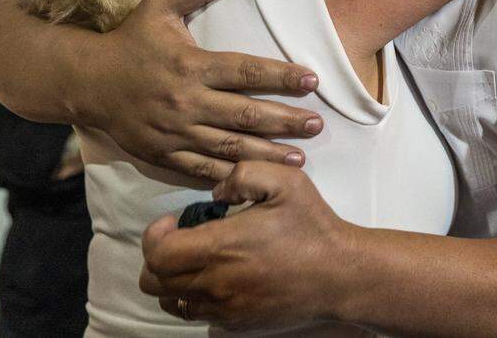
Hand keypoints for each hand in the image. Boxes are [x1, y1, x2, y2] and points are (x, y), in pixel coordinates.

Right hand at [84, 0, 324, 180]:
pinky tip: (256, 179)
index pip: (246, 71)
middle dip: (286, 121)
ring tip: (300, 159)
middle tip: (318, 124)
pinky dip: (231, 177)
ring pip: (229, 147)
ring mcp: (176, 131)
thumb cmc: (129, 40)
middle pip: (246, 114)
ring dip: (267, 154)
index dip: (281, 76)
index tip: (312, 80)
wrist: (86, 81)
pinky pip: (202, 169)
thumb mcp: (159, 6)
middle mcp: (187, 101)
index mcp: (191, 65)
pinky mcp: (163, 153)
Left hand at [140, 161, 357, 330]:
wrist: (341, 275)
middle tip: (182, 238)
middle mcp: (216, 284)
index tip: (173, 221)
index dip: (155, 235)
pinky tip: (218, 278)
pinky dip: (195, 298)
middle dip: (159, 256)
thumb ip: (242, 174)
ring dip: (173, 279)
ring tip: (196, 258)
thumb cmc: (313, 227)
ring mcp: (225, 309)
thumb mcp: (285, 180)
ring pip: (171, 302)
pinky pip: (198, 316)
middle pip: (154, 281)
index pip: (157, 254)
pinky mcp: (237, 325)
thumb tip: (216, 192)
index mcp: (221, 248)